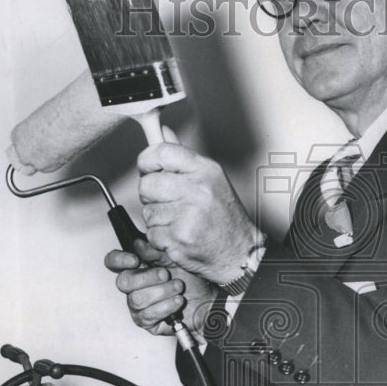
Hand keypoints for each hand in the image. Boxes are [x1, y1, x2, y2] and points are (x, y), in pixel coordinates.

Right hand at [104, 238, 216, 336]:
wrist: (208, 302)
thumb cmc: (192, 280)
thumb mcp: (176, 258)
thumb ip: (156, 250)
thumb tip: (139, 245)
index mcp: (137, 267)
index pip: (113, 262)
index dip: (119, 260)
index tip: (135, 260)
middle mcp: (134, 286)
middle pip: (123, 282)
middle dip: (148, 277)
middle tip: (166, 274)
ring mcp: (138, 305)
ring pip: (137, 299)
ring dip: (162, 292)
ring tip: (179, 288)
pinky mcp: (146, 321)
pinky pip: (148, 315)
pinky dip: (166, 306)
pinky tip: (177, 302)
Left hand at [138, 132, 259, 284]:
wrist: (239, 252)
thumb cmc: (225, 219)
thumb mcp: (210, 179)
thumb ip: (182, 158)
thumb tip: (163, 132)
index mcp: (205, 170)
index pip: (162, 152)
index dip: (146, 161)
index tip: (146, 169)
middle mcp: (198, 189)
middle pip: (147, 184)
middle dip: (149, 196)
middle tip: (165, 202)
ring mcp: (188, 214)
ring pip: (147, 211)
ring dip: (157, 220)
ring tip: (178, 222)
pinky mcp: (180, 236)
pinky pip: (152, 233)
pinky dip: (160, 239)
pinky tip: (178, 237)